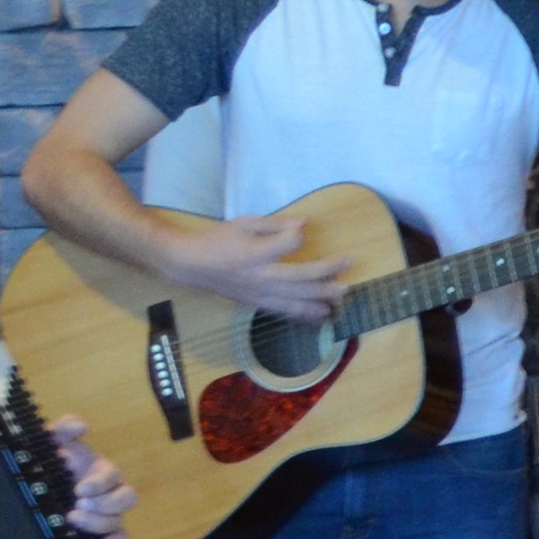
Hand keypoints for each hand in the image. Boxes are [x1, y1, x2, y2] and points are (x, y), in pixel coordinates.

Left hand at [41, 414, 135, 538]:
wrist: (34, 487)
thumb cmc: (50, 465)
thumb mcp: (52, 442)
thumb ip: (64, 428)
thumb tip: (83, 427)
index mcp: (101, 473)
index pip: (113, 476)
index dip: (100, 483)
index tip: (79, 489)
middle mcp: (109, 493)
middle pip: (127, 499)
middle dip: (105, 504)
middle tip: (78, 506)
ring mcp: (107, 515)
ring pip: (119, 521)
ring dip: (99, 523)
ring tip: (72, 520)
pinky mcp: (102, 533)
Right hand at [171, 211, 348, 321]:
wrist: (192, 264)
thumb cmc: (219, 239)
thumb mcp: (244, 223)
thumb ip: (274, 224)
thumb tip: (303, 223)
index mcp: (256, 252)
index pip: (289, 243)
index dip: (298, 234)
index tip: (303, 228)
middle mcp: (261, 275)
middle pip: (301, 278)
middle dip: (326, 276)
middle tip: (347, 272)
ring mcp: (260, 293)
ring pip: (296, 299)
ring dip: (320, 300)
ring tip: (340, 299)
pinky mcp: (257, 303)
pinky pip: (284, 311)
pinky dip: (303, 315)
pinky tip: (319, 315)